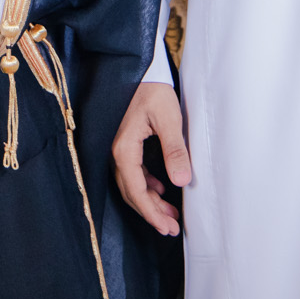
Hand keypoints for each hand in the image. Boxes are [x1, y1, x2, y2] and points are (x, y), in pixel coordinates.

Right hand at [113, 82, 191, 235]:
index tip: (165, 227)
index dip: (150, 211)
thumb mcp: (169, 118)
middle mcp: (117, 150)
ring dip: (150, 201)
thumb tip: (182, 181)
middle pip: (131, 191)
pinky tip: (161, 189)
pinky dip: (146, 185)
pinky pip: (133, 172)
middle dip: (151, 212)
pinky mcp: (126, 143)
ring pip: (132, 184)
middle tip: (171, 229)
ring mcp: (120, 147)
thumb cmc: (154, 90)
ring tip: (170, 215)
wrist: (142, 69)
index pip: (135, 188)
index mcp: (124, 147)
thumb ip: (175, 150)